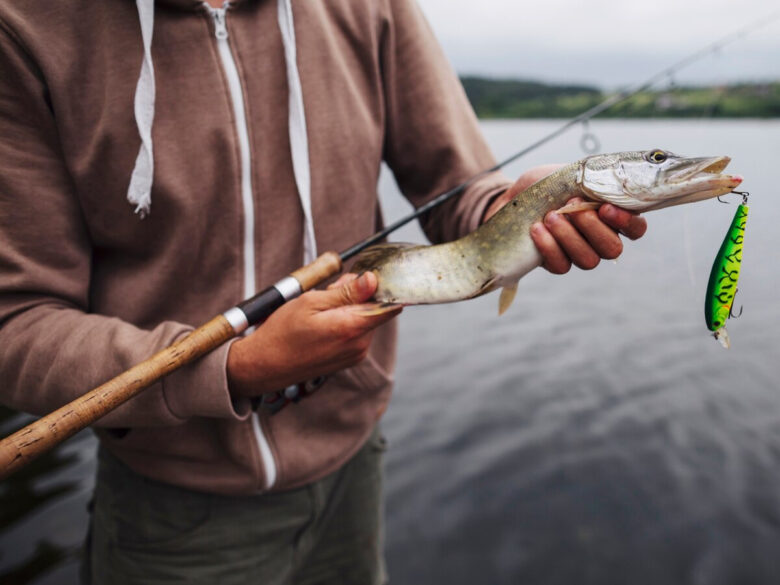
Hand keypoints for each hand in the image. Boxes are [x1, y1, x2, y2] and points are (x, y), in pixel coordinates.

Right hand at [226, 272, 400, 397]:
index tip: (364, 278)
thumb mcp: (311, 302)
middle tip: (328, 293)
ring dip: (348, 309)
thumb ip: (346, 292)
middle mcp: (360, 345)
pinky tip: (321, 324)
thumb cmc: (282, 332)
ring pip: (364, 319)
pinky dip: (343, 323)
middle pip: (374, 309)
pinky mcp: (349, 359)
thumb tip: (372, 280)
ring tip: (319, 312)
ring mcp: (355, 354)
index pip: (390, 305)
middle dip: (357, 295)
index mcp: (353, 328)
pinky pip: (355, 333)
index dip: (380, 287)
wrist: (263, 365)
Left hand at [483, 164, 646, 273]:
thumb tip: (607, 179)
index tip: (604, 208)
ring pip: (588, 260)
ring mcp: (578, 254)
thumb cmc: (546, 185)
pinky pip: (561, 265)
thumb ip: (593, 179)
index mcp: (611, 217)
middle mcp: (599, 240)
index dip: (627, 223)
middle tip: (572, 207)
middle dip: (593, 228)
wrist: (512, 199)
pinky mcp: (556, 263)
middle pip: (612, 249)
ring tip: (551, 216)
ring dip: (569, 237)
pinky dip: (549, 246)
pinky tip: (537, 229)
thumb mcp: (570, 174)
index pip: (636, 229)